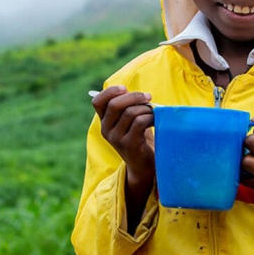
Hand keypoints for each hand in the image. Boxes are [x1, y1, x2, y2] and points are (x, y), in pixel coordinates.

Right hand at [92, 86, 154, 230]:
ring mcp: (116, 138)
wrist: (144, 166)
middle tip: (148, 97)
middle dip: (134, 96)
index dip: (110, 91)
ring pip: (130, 112)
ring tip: (153, 112)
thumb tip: (129, 91)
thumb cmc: (139, 138)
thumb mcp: (129, 121)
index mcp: (104, 122)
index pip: (97, 101)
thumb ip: (126, 106)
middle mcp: (106, 130)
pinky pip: (140, 122)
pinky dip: (150, 117)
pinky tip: (156, 120)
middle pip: (115, 104)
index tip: (125, 88)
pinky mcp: (129, 144)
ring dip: (146, 108)